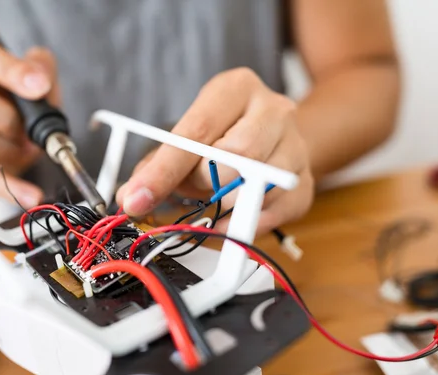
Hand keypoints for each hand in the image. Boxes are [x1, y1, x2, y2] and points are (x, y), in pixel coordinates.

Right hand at [0, 38, 60, 206]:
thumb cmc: (17, 108)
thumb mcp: (37, 84)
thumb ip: (43, 70)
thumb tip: (40, 77)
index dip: (8, 69)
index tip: (40, 86)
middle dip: (5, 117)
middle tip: (31, 132)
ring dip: (4, 147)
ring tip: (26, 150)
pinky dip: (6, 187)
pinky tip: (31, 195)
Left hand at [116, 67, 313, 233]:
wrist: (274, 136)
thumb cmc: (223, 136)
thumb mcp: (189, 137)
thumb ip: (157, 164)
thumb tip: (130, 198)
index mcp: (237, 88)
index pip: (197, 130)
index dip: (163, 170)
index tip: (136, 199)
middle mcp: (274, 109)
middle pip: (236, 156)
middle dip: (204, 182)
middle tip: (195, 187)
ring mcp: (297, 145)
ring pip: (258, 186)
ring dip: (226, 203)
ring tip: (217, 195)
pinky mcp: (307, 181)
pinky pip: (275, 212)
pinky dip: (246, 223)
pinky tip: (233, 216)